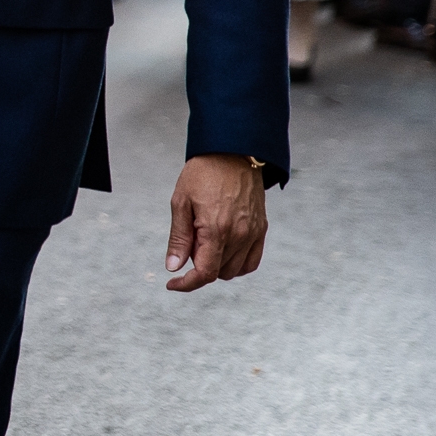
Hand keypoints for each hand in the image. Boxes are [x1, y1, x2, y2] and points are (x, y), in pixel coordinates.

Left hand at [164, 153, 267, 291]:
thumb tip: (173, 266)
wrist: (232, 152)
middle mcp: (239, 235)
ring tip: (206, 239)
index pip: (204, 273)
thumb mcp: (181, 202)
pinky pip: (252, 261)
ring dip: (217, 265)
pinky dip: (237, 264)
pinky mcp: (261, 229)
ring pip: (234, 270)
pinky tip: (224, 250)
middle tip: (191, 240)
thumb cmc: (204, 173)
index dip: (187, 283)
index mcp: (216, 230)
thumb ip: (179, 238)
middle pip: (218, 273)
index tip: (174, 284)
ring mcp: (253, 233)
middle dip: (200, 265)